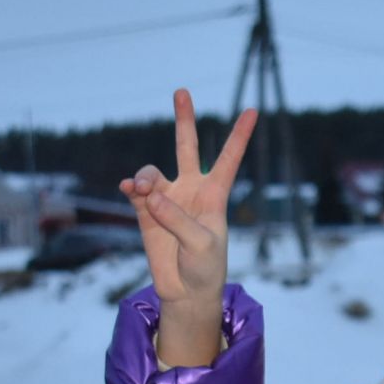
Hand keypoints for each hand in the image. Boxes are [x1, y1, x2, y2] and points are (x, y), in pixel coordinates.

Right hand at [120, 88, 256, 366]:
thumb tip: (151, 194)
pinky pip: (136, 190)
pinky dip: (132, 187)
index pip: (228, 159)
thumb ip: (178, 219)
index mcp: (215, 195)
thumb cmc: (205, 268)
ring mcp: (167, 199)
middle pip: (187, 146)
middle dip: (184, 119)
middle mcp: (191, 190)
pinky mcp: (146, 212)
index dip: (239, 135)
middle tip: (181, 91)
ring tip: (143, 190)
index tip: (253, 110)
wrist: (186, 291)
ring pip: (153, 172)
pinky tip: (130, 189)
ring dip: (147, 177)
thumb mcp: (201, 245)